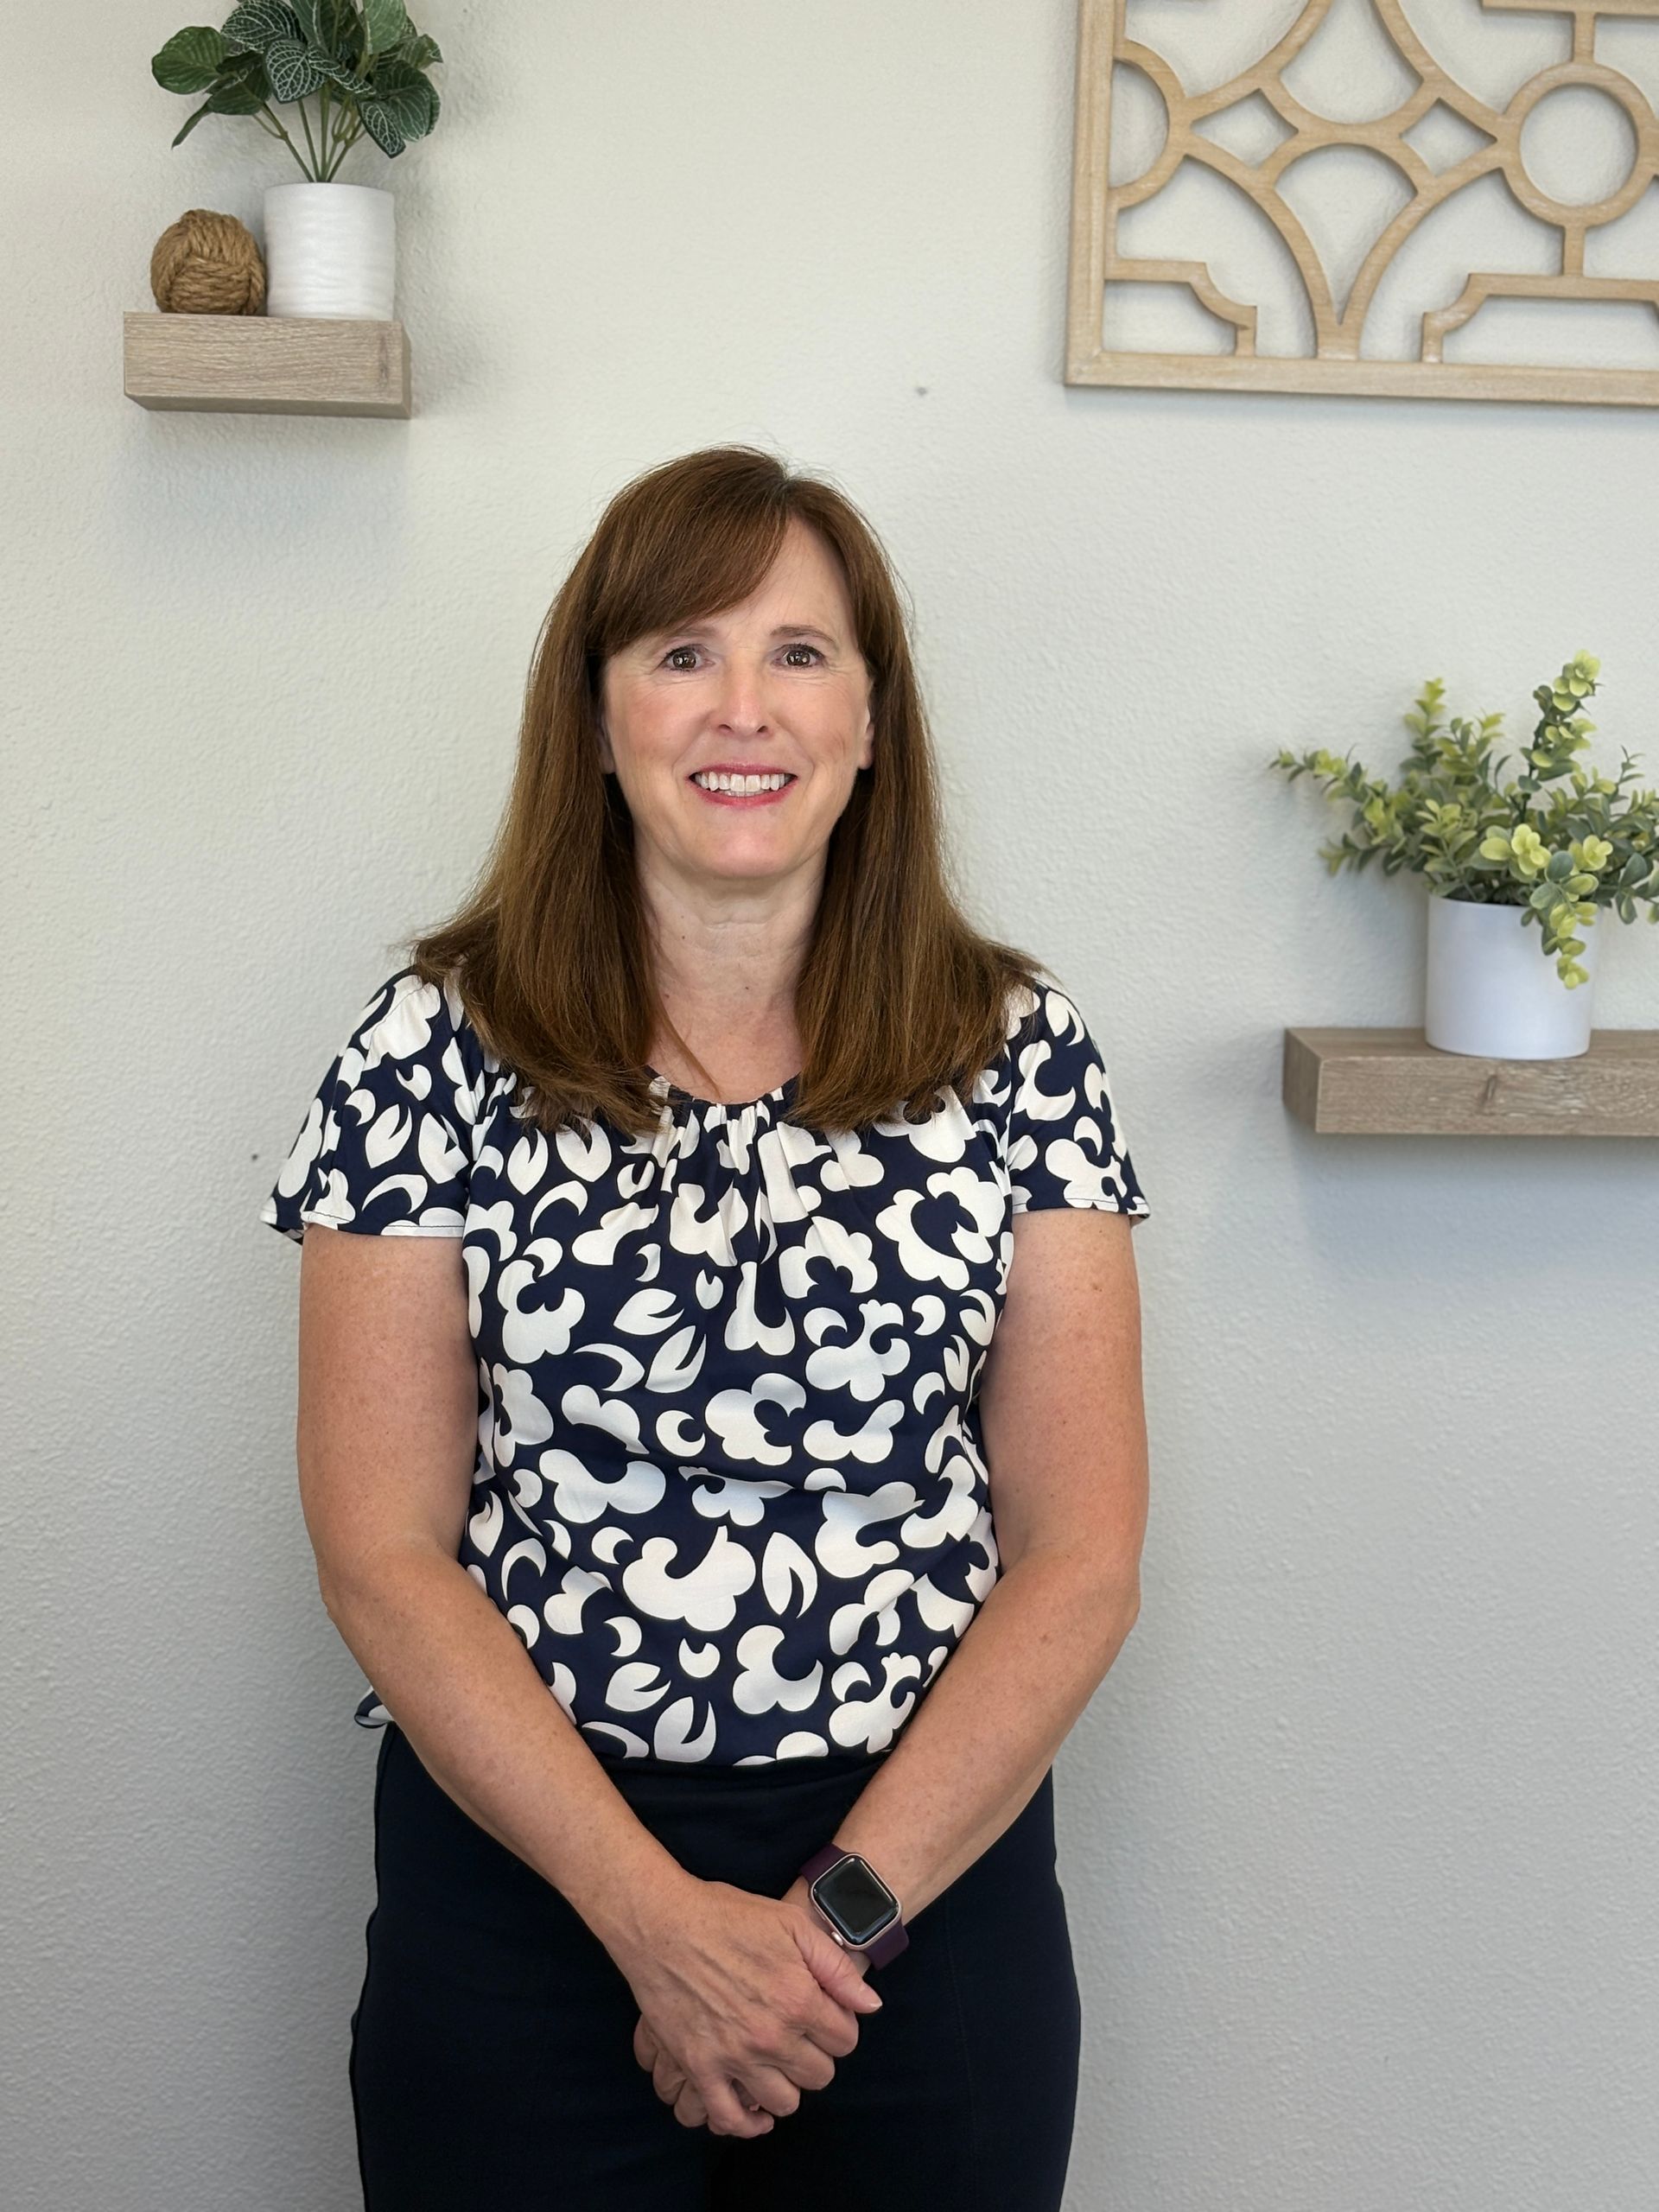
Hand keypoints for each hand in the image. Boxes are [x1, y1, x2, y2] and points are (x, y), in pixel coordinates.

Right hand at [623, 1873, 876, 2136]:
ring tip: (777, 2064)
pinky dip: (746, 2122)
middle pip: (819, 2076)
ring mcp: (733, 2056)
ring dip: (786, 2086)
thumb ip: (836, 1967)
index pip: (845, 2040)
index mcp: (798, 1998)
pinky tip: (753, 2108)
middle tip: (801, 2037)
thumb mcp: (791, 1924)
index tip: (824, 2017)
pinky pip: (729, 2118)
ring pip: (783, 2102)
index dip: (839, 2028)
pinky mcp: (699, 2067)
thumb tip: (870, 2005)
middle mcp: (771, 2035)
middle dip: (816, 2056)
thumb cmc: (727, 1916)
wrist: (663, 1923)